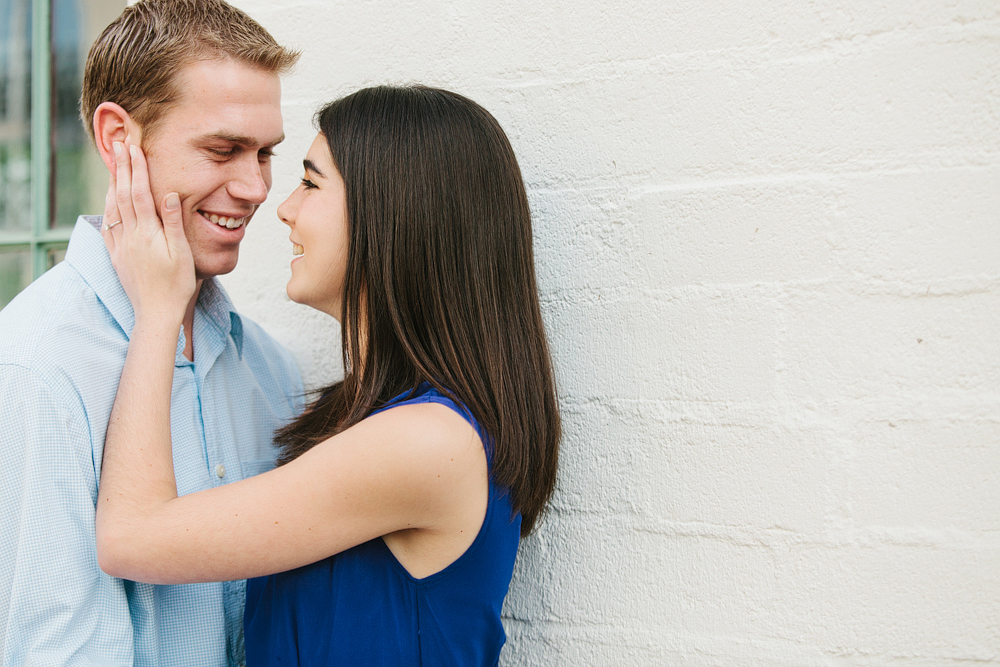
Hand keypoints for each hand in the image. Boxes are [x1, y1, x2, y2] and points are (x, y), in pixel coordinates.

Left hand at [101, 142, 195, 325]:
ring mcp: (120, 246)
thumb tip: (168, 194)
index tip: (135, 148)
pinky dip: (108, 206)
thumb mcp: (181, 254)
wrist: (156, 314)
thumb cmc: (176, 286)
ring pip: (112, 207)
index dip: (137, 169)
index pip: (139, 193)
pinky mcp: (116, 256)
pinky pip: (108, 225)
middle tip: (120, 145)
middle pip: (122, 194)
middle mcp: (129, 236)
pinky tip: (109, 200)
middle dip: (122, 168)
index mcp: (147, 233)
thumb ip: (172, 222)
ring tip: (113, 165)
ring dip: (112, 183)